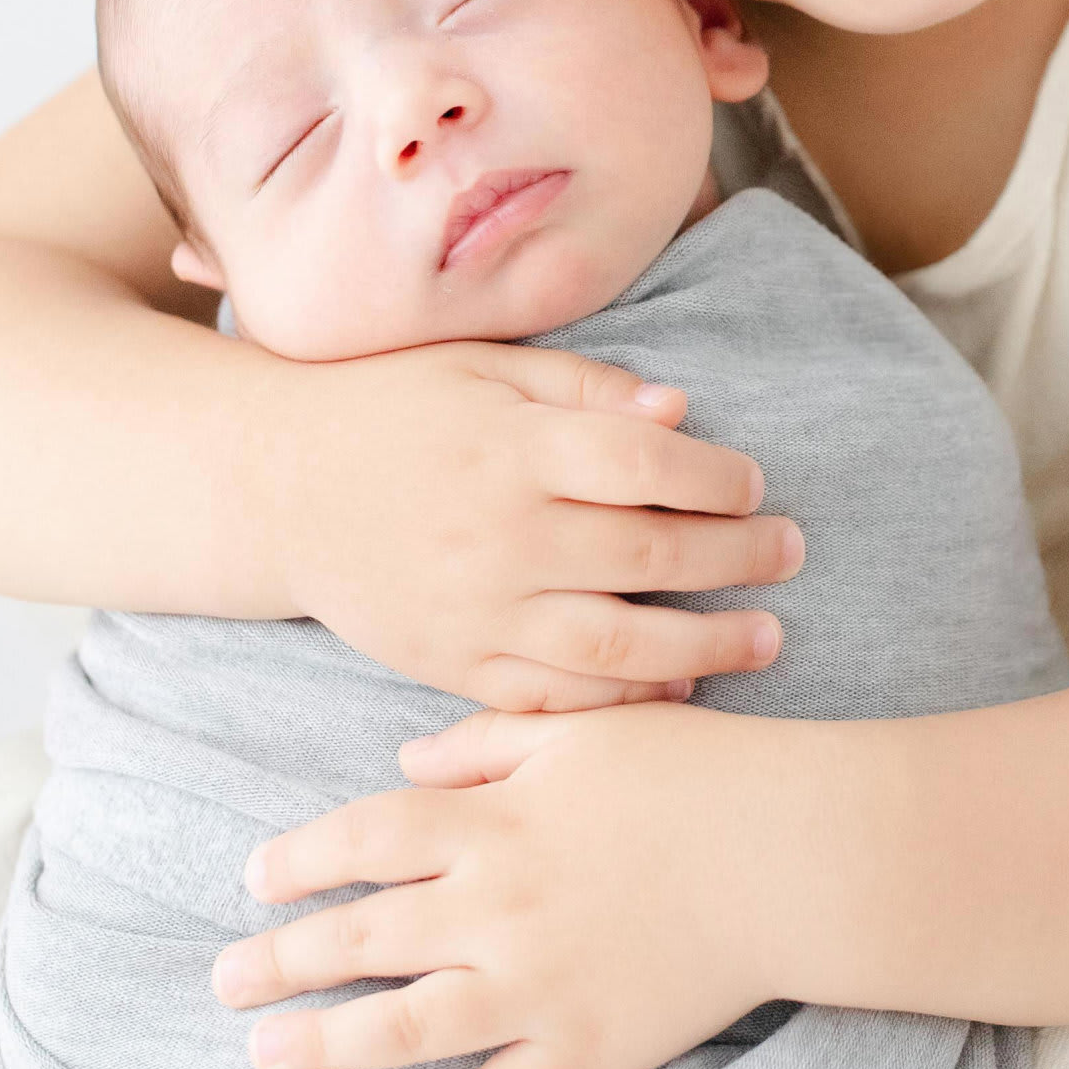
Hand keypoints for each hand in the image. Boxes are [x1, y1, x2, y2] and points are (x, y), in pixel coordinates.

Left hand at [211, 702, 785, 1068]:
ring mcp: (537, 988)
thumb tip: (407, 758)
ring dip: (324, 1044)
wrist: (793, 854)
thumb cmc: (696, 776)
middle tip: (220, 981)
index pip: (364, 840)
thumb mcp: (585, 731)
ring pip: (404, 1027)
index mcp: (493, 822)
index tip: (254, 881)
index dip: (300, 861)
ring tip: (264, 1055)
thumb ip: (489, 742)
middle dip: (281, 961)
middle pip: (362, 937)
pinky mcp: (586, 1050)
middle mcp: (496, 907)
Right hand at [281, 339, 801, 712]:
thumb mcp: (482, 364)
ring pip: (617, 648)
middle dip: (740, 558)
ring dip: (707, 648)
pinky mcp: (451, 664)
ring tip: (768, 639)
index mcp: (512, 447)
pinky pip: (552, 699)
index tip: (755, 483)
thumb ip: (583, 388)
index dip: (719, 478)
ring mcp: (475, 610)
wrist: (277, 486)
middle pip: (650, 559)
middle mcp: (499, 534)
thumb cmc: (393, 407)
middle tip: (791, 553)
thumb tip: (680, 412)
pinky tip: (678, 690)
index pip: (647, 466)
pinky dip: (623, 704)